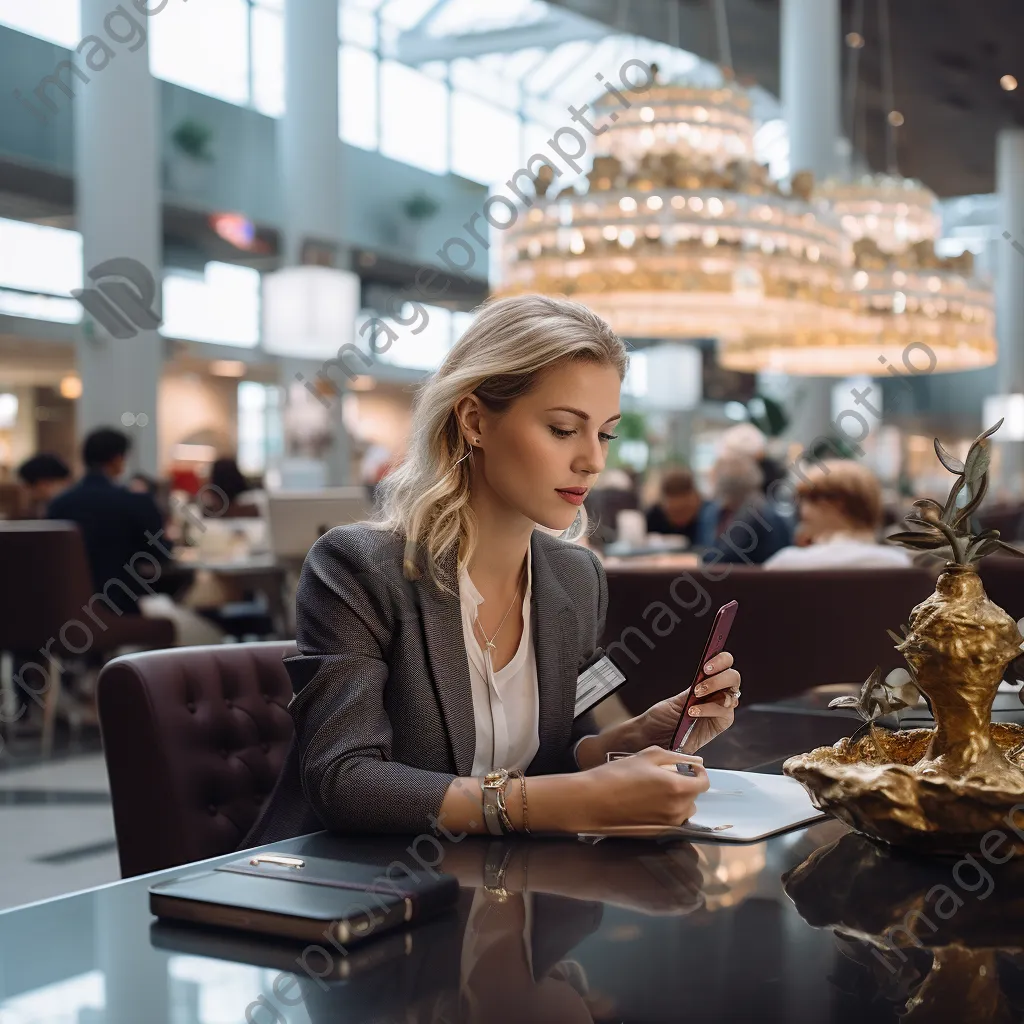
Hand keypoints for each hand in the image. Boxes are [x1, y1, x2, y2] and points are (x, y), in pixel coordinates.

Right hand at [578, 746, 709, 829]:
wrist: (593, 800)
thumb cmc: (618, 774)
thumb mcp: (648, 756)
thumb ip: (676, 757)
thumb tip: (695, 761)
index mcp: (678, 788)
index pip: (704, 783)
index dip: (698, 773)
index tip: (688, 767)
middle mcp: (678, 810)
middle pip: (694, 797)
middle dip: (685, 785)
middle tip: (665, 776)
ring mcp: (668, 824)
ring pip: (683, 811)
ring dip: (677, 800)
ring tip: (655, 790)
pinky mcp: (657, 834)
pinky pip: (671, 821)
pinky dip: (666, 811)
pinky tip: (646, 803)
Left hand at [633, 651, 740, 753]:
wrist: (654, 740)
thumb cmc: (661, 720)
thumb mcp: (674, 701)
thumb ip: (691, 691)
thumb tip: (703, 678)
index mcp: (704, 684)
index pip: (722, 665)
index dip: (720, 661)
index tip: (707, 665)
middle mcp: (715, 695)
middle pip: (733, 677)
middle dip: (720, 675)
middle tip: (704, 677)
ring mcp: (720, 709)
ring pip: (732, 693)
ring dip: (715, 689)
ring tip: (696, 696)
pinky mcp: (721, 724)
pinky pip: (724, 713)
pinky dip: (709, 709)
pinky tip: (694, 712)